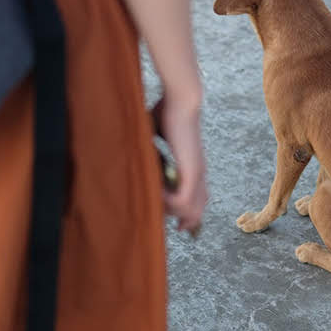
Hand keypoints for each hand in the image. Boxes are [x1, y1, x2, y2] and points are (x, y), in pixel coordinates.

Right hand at [155, 95, 206, 235]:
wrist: (181, 100)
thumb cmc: (167, 111)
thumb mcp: (157, 133)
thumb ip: (149, 145)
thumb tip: (131, 147)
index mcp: (193, 164)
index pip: (198, 196)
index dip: (188, 211)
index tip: (179, 222)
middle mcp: (199, 172)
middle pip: (199, 209)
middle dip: (186, 220)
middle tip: (177, 229)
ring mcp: (197, 173)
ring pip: (193, 209)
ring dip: (174, 213)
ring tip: (156, 208)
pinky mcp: (192, 171)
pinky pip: (183, 200)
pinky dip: (168, 203)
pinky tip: (155, 196)